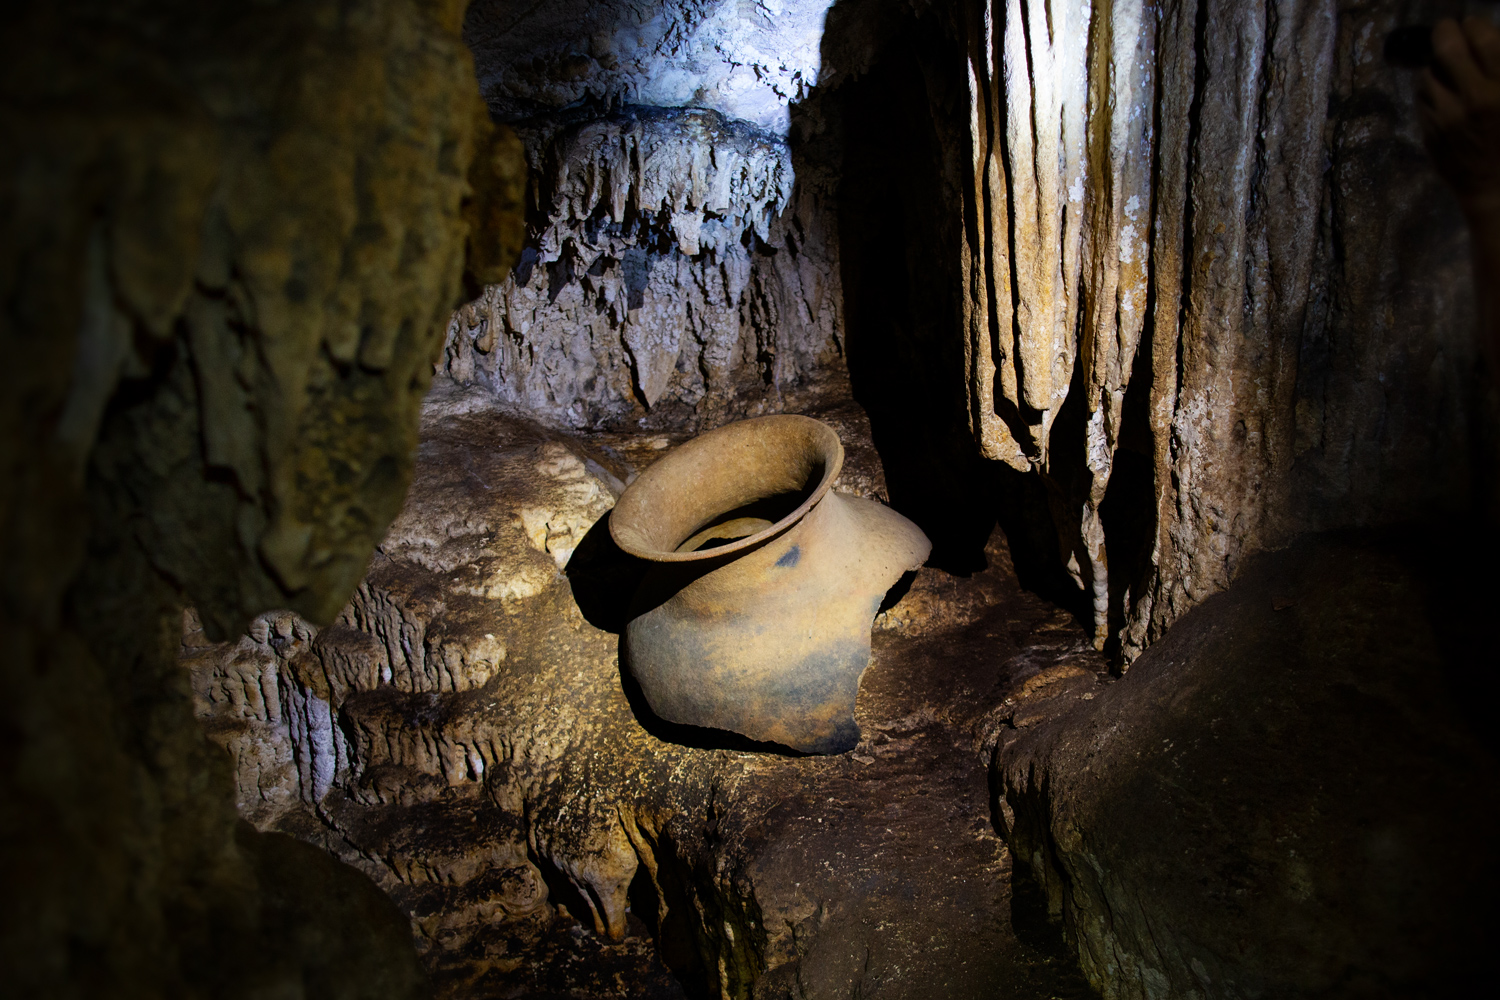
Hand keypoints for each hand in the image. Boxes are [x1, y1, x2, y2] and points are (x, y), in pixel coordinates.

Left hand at [1420, 17, 1499, 213]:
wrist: (1496, 189)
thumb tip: (1486, 40)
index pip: (1482, 39)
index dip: (1474, 25)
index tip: (1471, 23)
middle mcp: (1471, 100)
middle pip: (1447, 49)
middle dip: (1444, 32)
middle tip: (1446, 28)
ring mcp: (1445, 118)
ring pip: (1427, 75)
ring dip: (1435, 66)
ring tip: (1446, 67)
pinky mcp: (1428, 132)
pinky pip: (1422, 100)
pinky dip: (1429, 91)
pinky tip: (1441, 93)